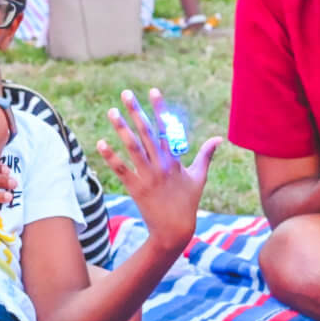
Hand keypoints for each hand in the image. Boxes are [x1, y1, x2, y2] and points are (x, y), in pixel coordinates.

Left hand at [96, 88, 218, 251]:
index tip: (153, 90)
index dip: (159, 108)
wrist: (174, 229)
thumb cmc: (188, 202)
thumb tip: (218, 138)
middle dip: (136, 112)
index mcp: (174, 159)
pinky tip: (101, 144)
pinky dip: (111, 157)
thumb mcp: (198, 177)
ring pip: (133, 147)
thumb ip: (206, 155)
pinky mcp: (135, 188)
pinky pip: (121, 169)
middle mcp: (160, 164)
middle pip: (146, 132)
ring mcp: (147, 176)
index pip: (166, 127)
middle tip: (126, 94)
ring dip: (121, 129)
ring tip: (111, 112)